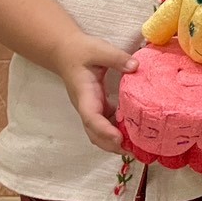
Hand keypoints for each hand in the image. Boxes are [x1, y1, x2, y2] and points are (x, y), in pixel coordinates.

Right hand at [51, 32, 137, 154]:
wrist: (65, 52)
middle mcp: (86, 106)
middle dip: (111, 145)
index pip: (91, 117)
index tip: (119, 139)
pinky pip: (105, 124)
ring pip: (98, 132)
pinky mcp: (96, 106)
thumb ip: (116, 58)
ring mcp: (91, 108)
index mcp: (85, 94)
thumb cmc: (81, 51)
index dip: (104, 130)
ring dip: (114, 142)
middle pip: (94, 133)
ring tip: (136, 147)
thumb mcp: (99, 49)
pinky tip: (134, 131)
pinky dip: (117, 131)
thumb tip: (135, 67)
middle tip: (133, 151)